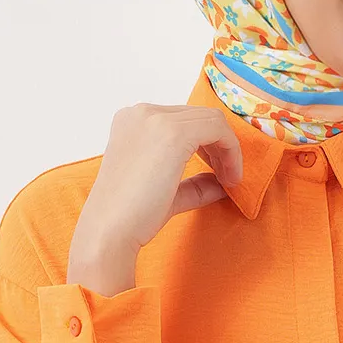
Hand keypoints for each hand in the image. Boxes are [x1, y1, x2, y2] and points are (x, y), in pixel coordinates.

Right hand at [66, 103, 242, 296]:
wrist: (111, 230)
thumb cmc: (132, 216)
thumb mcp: (168, 192)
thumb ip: (194, 183)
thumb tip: (222, 182)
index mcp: (132, 121)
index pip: (182, 120)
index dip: (206, 144)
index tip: (218, 172)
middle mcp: (141, 113)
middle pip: (198, 116)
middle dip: (219, 145)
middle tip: (228, 178)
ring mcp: (155, 119)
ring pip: (211, 119)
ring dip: (228, 149)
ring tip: (229, 180)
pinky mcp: (173, 133)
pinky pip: (217, 129)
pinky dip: (232, 151)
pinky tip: (229, 179)